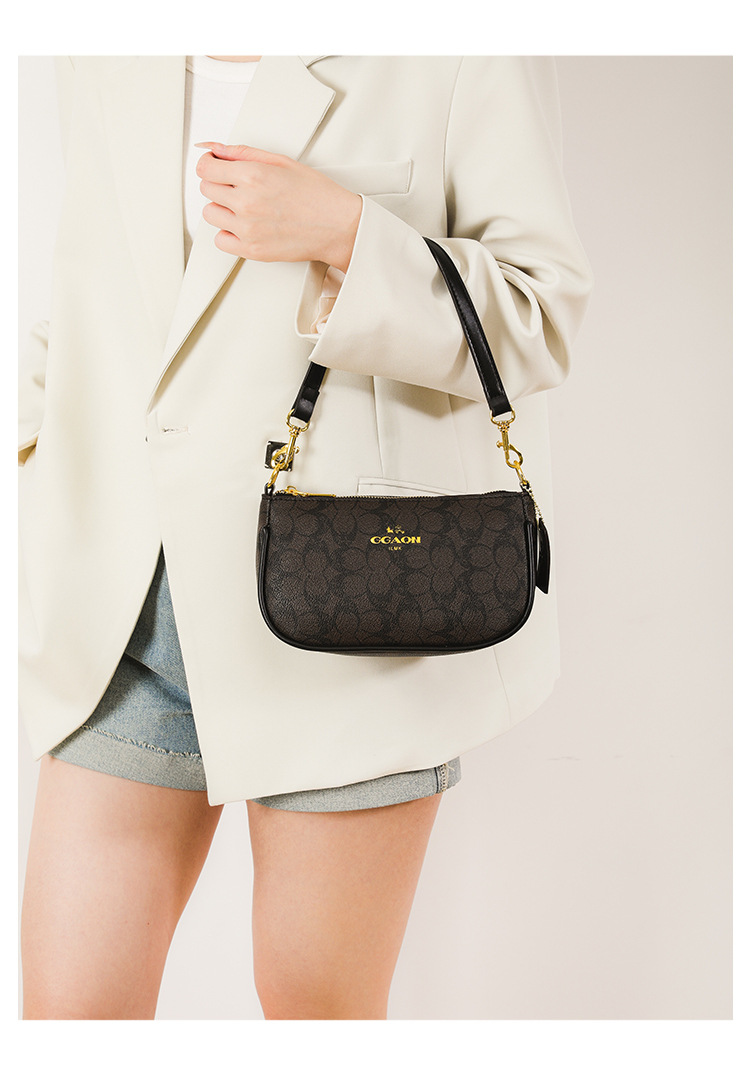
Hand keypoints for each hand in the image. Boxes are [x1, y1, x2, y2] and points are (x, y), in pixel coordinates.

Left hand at [195, 142, 362, 271]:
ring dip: (222, 209)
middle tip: (238, 187)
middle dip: (218, 184)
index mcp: (252, 176)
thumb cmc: (317, 195)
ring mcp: (247, 228)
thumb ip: (242, 153)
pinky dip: (228, 233)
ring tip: (244, 207)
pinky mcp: (251, 250)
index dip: (210, 164)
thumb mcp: (281, 162)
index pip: (205, 167)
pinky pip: (220, 240)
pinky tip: (245, 226)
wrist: (338, 227)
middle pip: (206, 189)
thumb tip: (214, 148)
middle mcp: (246, 202)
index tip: (215, 166)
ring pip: (210, 214)